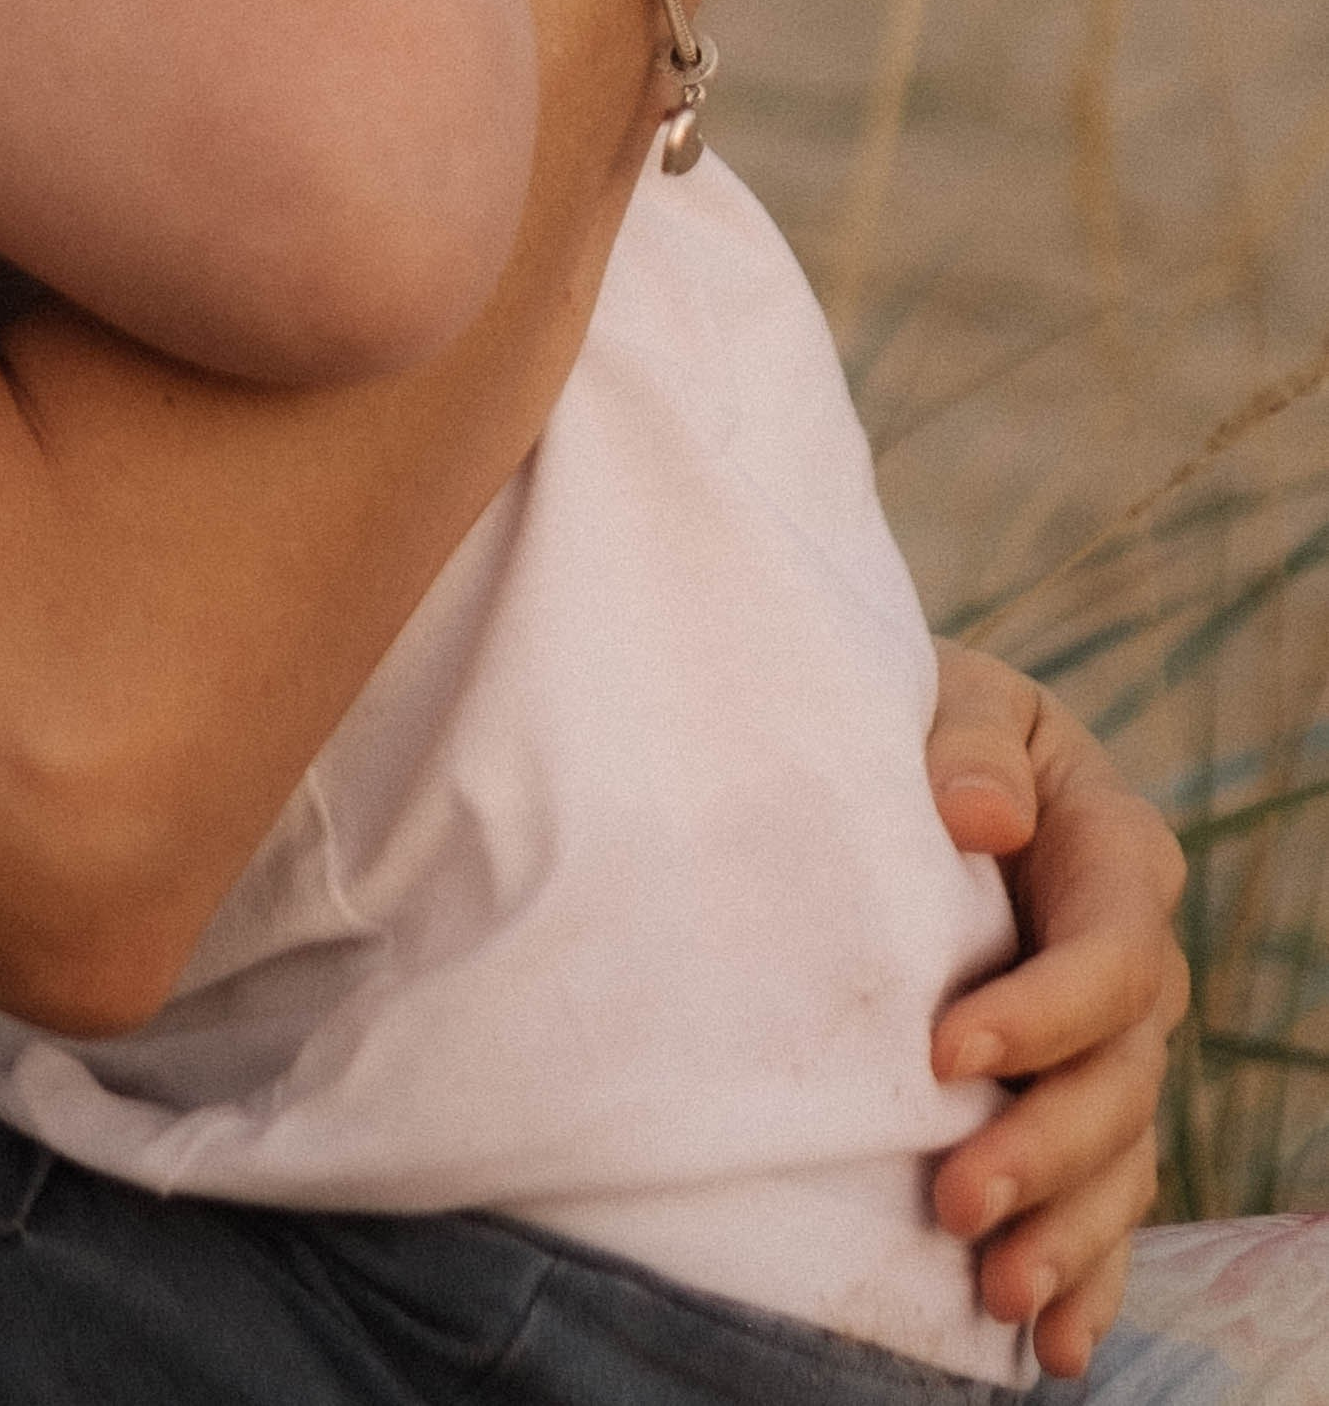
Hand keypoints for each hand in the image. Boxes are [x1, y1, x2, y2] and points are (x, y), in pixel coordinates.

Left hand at [925, 643, 1188, 1377]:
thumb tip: (984, 814)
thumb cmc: (921, 716)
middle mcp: (1132, 960)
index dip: (1043, 1012)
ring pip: (1117, 1157)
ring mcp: (1110, 1042)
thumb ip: (969, 745)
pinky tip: (1053, 1347)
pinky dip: (1086, 1275)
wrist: (903, 749)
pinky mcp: (1073, 1098)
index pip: (1108, 953)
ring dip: (1066, 1235)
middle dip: (1045, 1149)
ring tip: (999, 1300)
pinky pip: (1103, 1199)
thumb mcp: (949, 696)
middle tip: (958, 1204)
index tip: (945, 1053)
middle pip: (1119, 1077)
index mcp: (1114, 849)